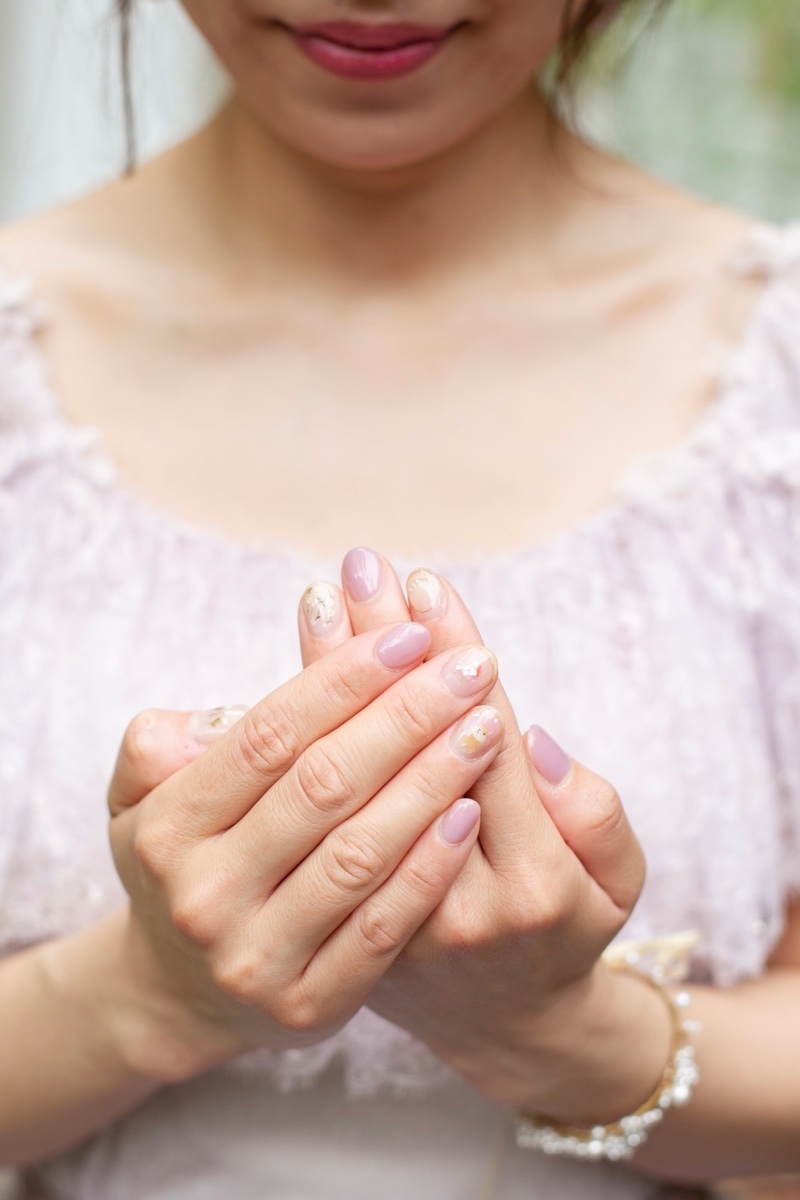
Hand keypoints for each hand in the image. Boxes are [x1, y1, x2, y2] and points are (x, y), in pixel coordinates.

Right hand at [106, 622, 504, 1080]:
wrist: (180, 991)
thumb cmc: (185, 861)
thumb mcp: (140, 798)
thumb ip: (164, 742)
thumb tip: (228, 710)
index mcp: (168, 827)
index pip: (270, 735)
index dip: (345, 679)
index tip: (410, 634)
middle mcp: (205, 896)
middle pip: (324, 786)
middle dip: (407, 716)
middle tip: (471, 666)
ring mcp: (256, 957)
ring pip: (361, 853)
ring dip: (432, 780)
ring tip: (486, 724)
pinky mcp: (309, 1004)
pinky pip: (384, 928)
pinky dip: (430, 865)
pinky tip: (474, 810)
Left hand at [298, 550, 654, 1123]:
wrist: (503, 1024)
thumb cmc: (568, 925)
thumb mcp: (616, 879)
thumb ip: (590, 811)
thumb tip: (523, 738)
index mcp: (535, 885)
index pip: (486, 744)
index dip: (456, 659)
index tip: (429, 585)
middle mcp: (453, 902)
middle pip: (404, 752)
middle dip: (382, 649)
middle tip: (363, 567)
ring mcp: (388, 917)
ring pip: (347, 783)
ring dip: (332, 682)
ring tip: (323, 600)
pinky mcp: (339, 923)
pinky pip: (313, 823)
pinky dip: (304, 744)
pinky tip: (294, 681)